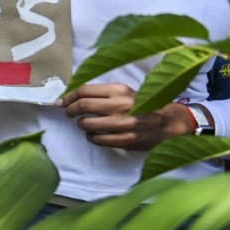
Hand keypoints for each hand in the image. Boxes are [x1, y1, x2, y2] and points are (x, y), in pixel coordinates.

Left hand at [59, 83, 194, 150]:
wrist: (167, 122)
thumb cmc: (142, 105)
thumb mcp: (124, 92)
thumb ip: (102, 93)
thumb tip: (73, 96)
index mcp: (119, 90)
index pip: (84, 90)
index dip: (68, 96)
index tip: (62, 101)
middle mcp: (120, 105)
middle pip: (82, 106)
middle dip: (70, 110)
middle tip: (68, 113)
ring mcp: (123, 124)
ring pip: (87, 124)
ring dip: (81, 125)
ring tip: (84, 124)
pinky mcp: (126, 140)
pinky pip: (97, 139)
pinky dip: (91, 137)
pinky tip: (94, 134)